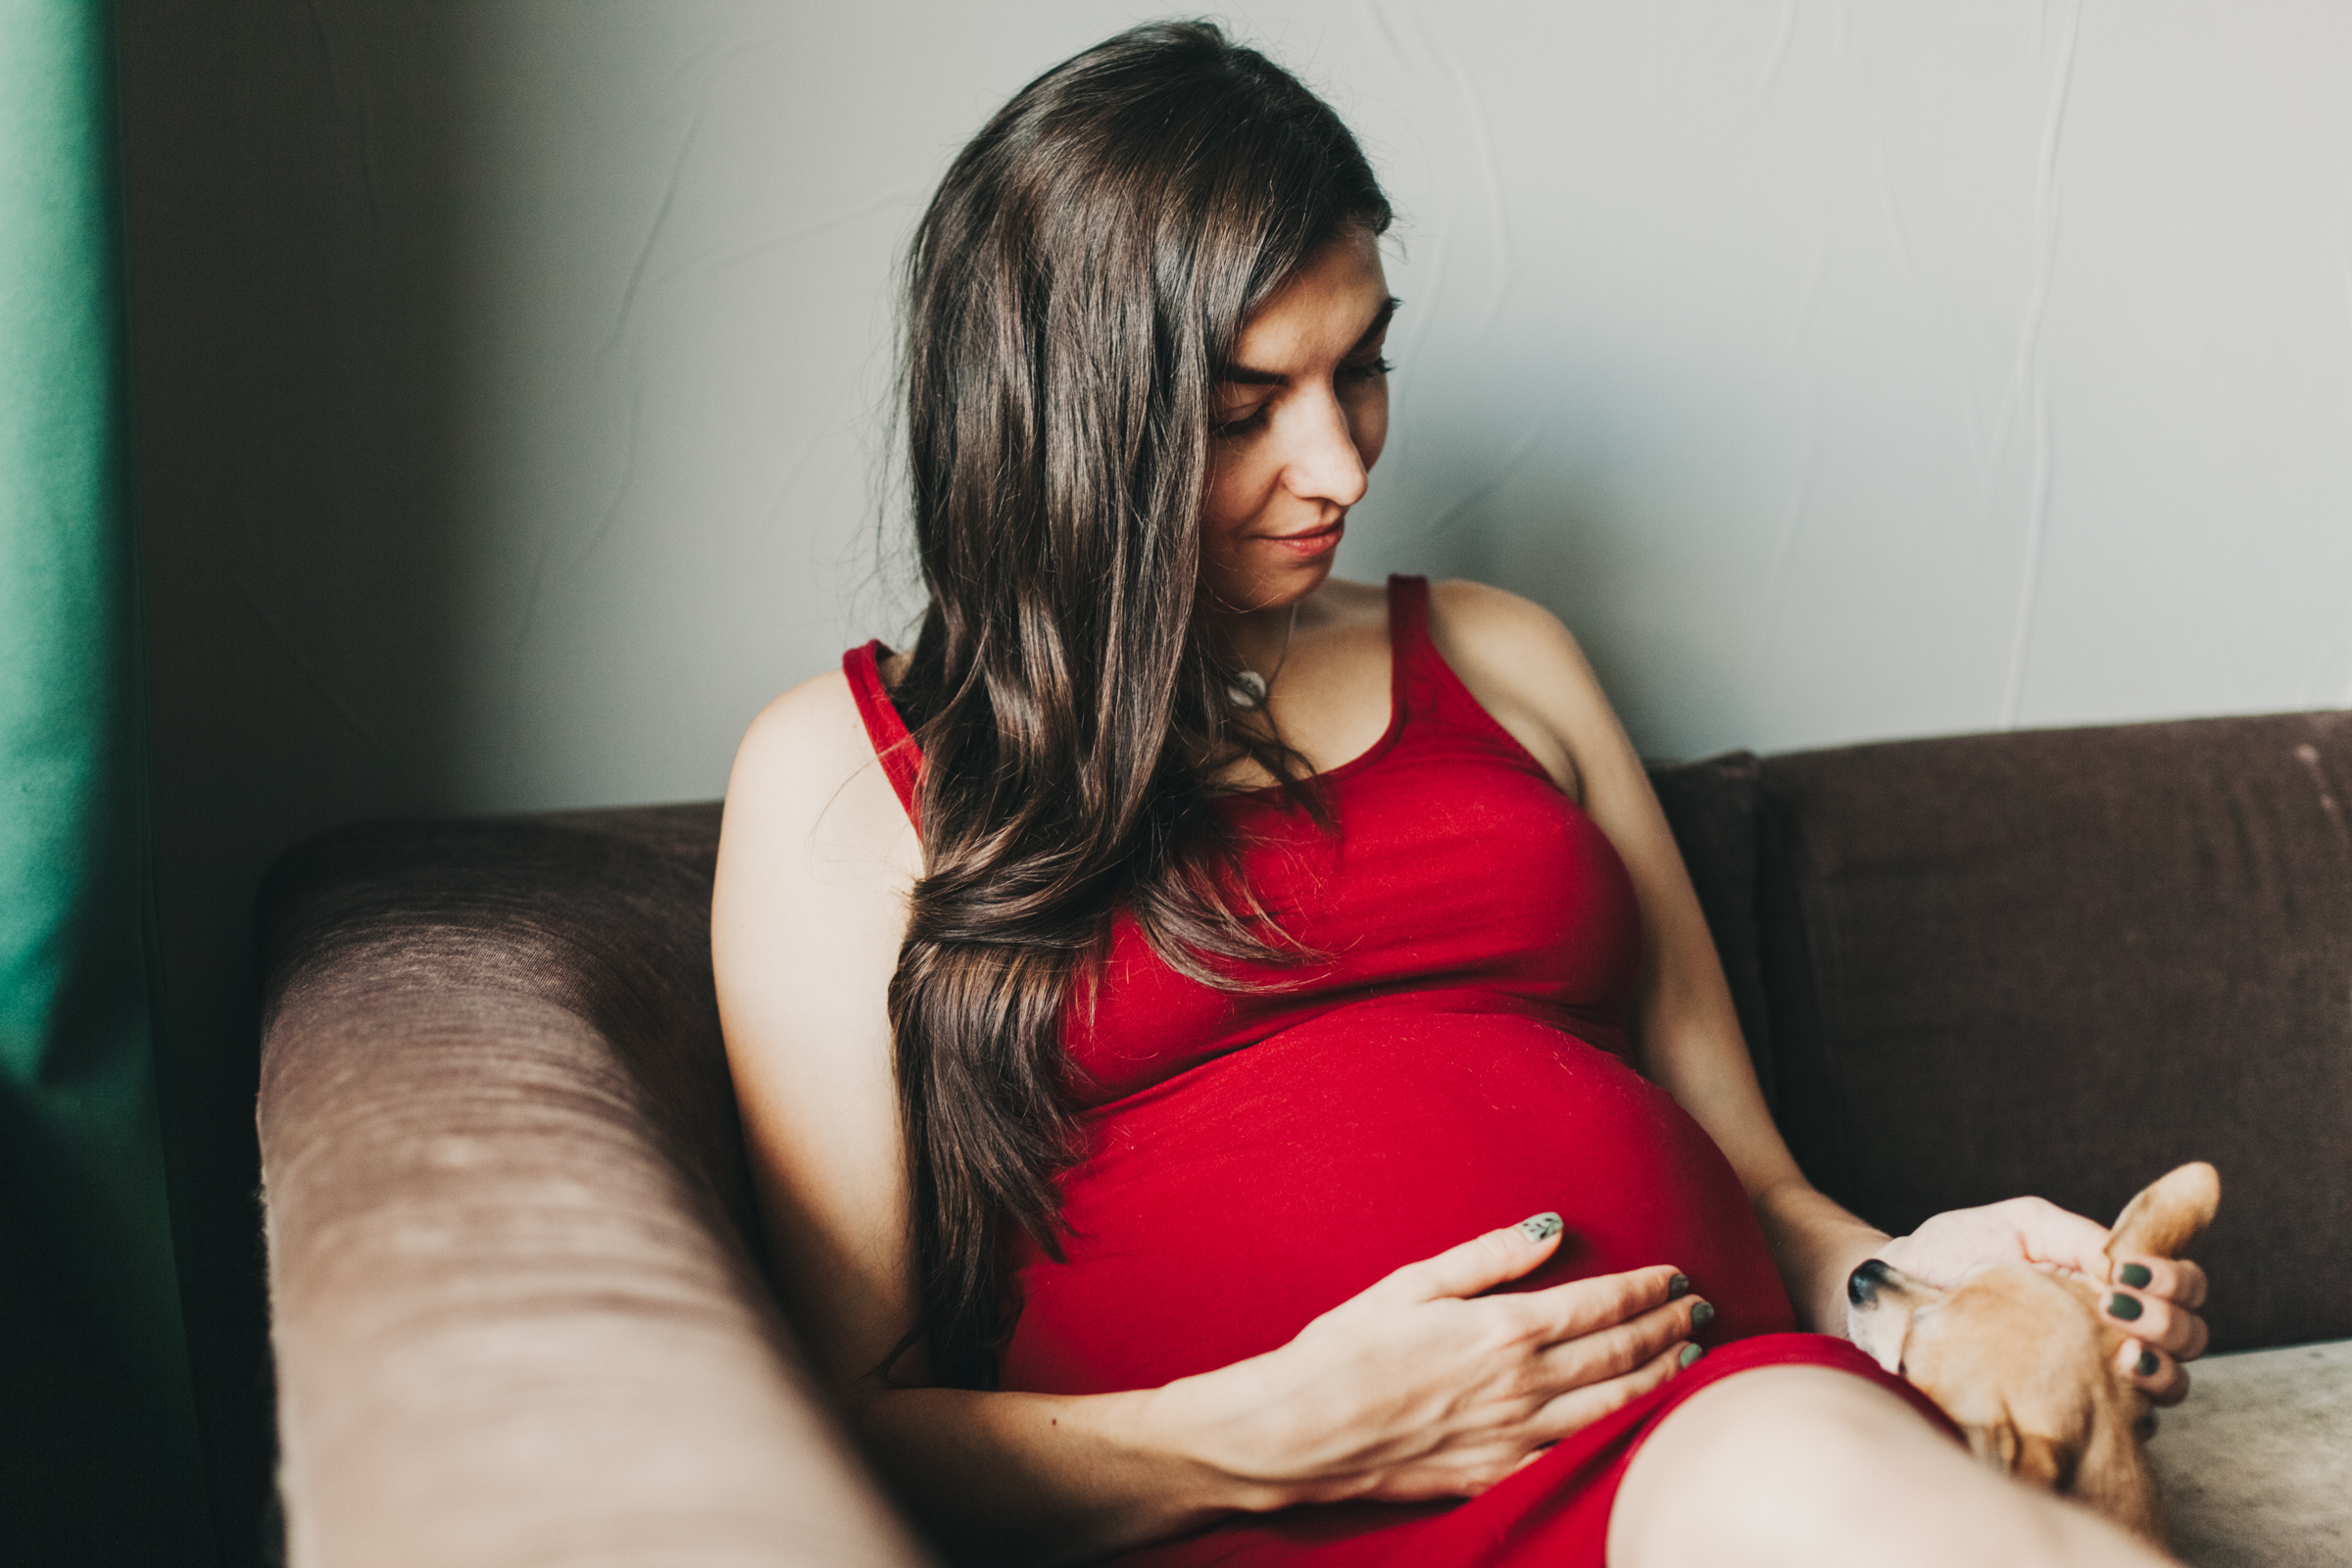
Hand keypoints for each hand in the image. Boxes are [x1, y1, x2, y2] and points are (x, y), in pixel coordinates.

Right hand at [1182, 1214, 1709, 1507]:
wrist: (1301, 1432)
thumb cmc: (1344, 1349)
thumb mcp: (1412, 1282)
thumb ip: (1489, 1256)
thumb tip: (1551, 1227)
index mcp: (1502, 1329)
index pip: (1598, 1304)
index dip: (1645, 1288)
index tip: (1677, 1275)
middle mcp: (1521, 1385)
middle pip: (1617, 1354)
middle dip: (1666, 1328)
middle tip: (1700, 1310)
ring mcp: (1513, 1436)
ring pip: (1610, 1407)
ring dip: (1657, 1378)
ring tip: (1689, 1358)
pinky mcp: (1496, 1472)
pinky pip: (1575, 1453)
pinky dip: (1618, 1434)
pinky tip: (1635, 1421)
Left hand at [1875, 1197, 2208, 1405]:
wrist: (1891, 1295)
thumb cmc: (1953, 1252)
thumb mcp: (2017, 1225)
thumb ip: (2075, 1234)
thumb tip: (2124, 1263)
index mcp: (2109, 1281)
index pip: (2181, 1285)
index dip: (2177, 1278)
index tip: (2133, 1272)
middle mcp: (2113, 1331)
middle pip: (2190, 1336)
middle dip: (2172, 1321)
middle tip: (2122, 1311)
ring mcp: (2094, 1373)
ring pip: (2171, 1383)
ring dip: (2162, 1368)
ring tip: (2125, 1356)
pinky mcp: (2068, 1411)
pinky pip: (2125, 1423)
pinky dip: (2128, 1407)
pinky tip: (2103, 1388)